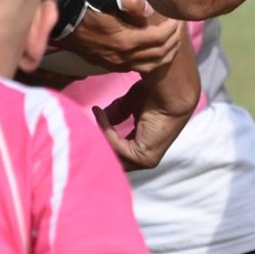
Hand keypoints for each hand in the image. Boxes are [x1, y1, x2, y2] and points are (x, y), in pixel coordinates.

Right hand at [62, 0, 180, 73]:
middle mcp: (123, 57)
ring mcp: (115, 63)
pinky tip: (153, 49)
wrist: (58, 21)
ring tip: (172, 40)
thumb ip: (131, 2)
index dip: (172, 29)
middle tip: (180, 29)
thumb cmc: (82, 5)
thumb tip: (150, 9)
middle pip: (158, 55)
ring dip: (164, 54)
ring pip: (149, 65)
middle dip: (173, 42)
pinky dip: (151, 60)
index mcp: (125, 40)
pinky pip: (137, 67)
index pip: (159, 39)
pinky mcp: (108, 64)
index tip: (178, 18)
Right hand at [93, 40, 198, 171]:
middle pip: (113, 158)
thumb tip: (97, 116)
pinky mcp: (144, 158)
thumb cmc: (155, 95)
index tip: (89, 121)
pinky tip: (100, 116)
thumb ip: (114, 114)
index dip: (101, 139)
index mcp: (143, 145)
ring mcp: (145, 160)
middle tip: (83, 126)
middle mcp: (144, 156)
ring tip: (92, 118)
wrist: (171, 93)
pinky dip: (106, 132)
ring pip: (112, 155)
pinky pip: (117, 148)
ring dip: (100, 136)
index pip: (117, 151)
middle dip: (97, 143)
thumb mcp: (128, 105)